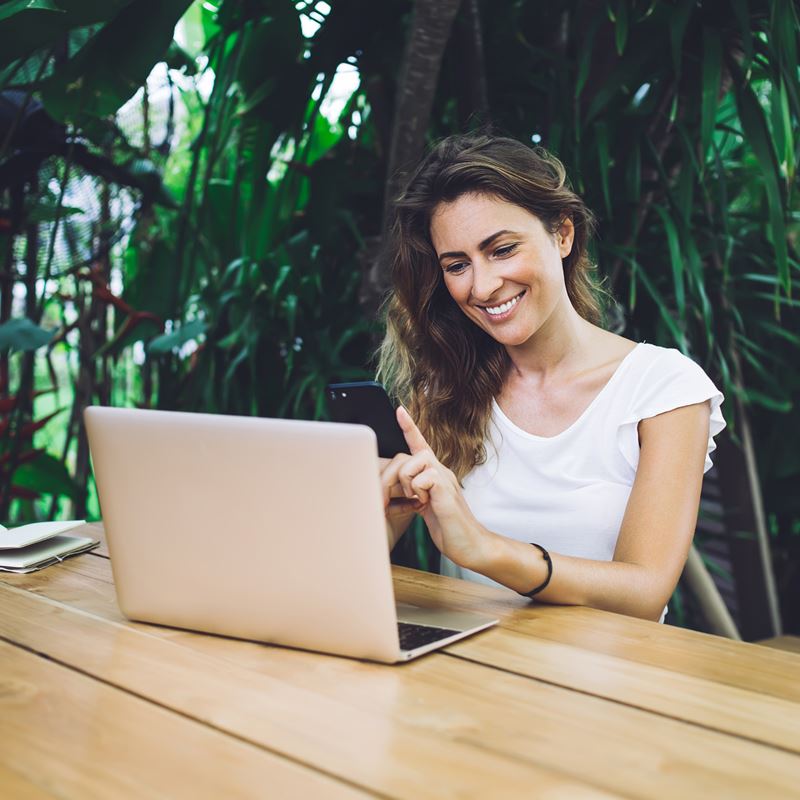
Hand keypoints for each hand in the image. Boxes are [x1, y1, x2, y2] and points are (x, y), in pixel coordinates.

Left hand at [379, 407, 488, 568]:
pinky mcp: (446, 489)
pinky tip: (425, 505)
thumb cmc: (448, 528)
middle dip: (391, 477)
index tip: (399, 410)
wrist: (470, 545)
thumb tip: (393, 491)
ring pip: (414, 463)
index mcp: (435, 474)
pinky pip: (423, 478)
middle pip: (409, 455)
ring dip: (406, 485)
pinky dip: (417, 492)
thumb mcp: (425, 507)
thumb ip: (414, 493)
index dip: (410, 427)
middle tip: (387, 500)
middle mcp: (441, 471)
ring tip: (416, 502)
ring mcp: (445, 478)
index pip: (421, 445)